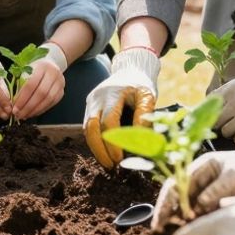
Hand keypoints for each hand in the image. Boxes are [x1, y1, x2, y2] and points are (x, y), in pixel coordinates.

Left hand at [12, 44, 66, 120]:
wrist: (52, 65)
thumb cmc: (35, 69)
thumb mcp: (26, 71)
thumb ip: (20, 84)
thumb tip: (13, 102)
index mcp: (42, 67)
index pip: (31, 85)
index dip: (22, 98)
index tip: (14, 108)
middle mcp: (53, 74)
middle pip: (41, 93)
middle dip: (28, 107)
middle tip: (19, 115)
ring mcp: (60, 83)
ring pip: (48, 100)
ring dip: (35, 110)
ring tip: (25, 116)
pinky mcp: (62, 92)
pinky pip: (52, 103)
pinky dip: (42, 110)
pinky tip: (33, 113)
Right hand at [84, 48, 158, 167]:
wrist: (130, 69)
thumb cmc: (140, 84)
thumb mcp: (147, 96)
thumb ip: (144, 116)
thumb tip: (141, 142)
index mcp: (112, 94)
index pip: (109, 123)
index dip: (113, 144)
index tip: (121, 159)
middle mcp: (97, 98)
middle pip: (92, 128)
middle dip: (100, 150)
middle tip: (111, 166)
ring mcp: (91, 102)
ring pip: (87, 129)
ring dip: (96, 148)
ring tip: (108, 163)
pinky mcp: (89, 107)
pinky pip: (88, 127)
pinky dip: (95, 141)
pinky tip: (104, 152)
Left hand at [212, 62, 234, 142]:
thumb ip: (233, 87)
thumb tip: (218, 96)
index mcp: (232, 88)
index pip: (209, 103)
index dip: (211, 109)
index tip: (214, 114)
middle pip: (216, 120)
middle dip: (221, 122)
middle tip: (228, 122)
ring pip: (226, 131)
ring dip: (231, 131)